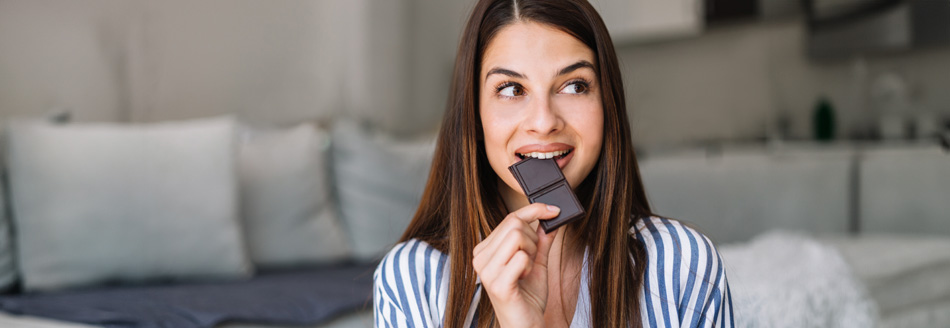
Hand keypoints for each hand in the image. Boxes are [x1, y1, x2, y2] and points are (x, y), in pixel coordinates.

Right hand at [472, 203, 559, 327]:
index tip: (553, 210)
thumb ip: (541, 241)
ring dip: (532, 252)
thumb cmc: (527, 298)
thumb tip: (550, 219)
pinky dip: (530, 267)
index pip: (509, 219)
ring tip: (527, 270)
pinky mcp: (497, 284)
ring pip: (517, 236)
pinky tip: (524, 280)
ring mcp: (486, 271)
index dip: (533, 210)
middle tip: (533, 259)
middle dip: (533, 239)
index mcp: (486, 250)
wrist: (525, 327)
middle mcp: (480, 258)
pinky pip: (522, 258)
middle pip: (514, 225)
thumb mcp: (537, 263)